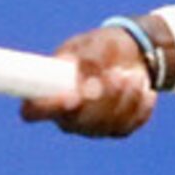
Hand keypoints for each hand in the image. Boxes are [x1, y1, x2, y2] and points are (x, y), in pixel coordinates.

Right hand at [20, 25, 156, 135]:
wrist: (133, 55)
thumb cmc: (104, 47)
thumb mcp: (95, 44)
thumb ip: (89, 60)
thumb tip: (86, 83)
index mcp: (50, 92)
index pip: (33, 110)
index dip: (46, 108)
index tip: (72, 96)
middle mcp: (67, 116)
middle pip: (76, 122)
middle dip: (100, 99)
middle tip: (116, 75)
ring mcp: (92, 127)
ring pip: (105, 125)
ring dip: (123, 98)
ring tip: (132, 74)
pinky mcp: (117, 130)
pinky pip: (128, 124)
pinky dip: (138, 104)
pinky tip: (141, 87)